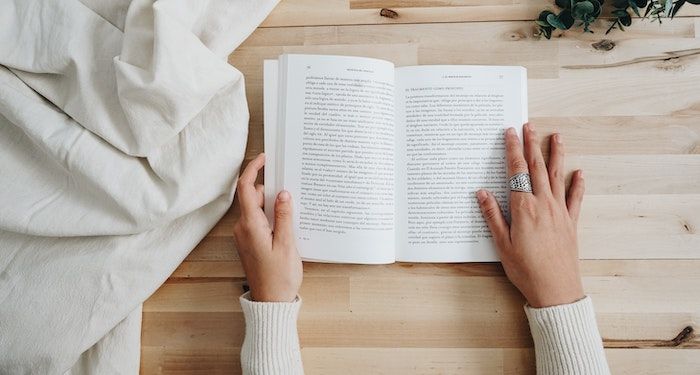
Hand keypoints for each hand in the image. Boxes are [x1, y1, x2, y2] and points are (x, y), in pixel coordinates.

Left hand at [233, 153, 302, 301]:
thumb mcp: (287, 244)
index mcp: (250, 225)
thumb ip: (284, 216)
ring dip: (272, 205)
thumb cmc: (279, 277)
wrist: (271, 302)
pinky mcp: (250, 242)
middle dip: (271, 190)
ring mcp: (245, 236)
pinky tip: (286, 223)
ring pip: (256, 209)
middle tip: (291, 189)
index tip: (264, 158)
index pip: (246, 188)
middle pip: (253, 197)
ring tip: (293, 210)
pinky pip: (258, 221)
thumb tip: (283, 194)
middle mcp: (243, 228)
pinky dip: (270, 216)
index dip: (253, 169)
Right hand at [476, 123, 584, 307]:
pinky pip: (576, 198)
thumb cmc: (525, 270)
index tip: (510, 133)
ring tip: (556, 137)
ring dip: (556, 155)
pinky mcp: (571, 223)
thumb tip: (482, 192)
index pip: (517, 172)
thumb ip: (492, 216)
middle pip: (537, 168)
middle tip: (530, 125)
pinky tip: (579, 172)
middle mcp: (544, 205)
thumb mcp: (501, 244)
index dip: (513, 150)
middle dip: (532, 144)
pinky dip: (578, 183)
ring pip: (557, 176)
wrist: (556, 289)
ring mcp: (560, 212)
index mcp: (524, 208)